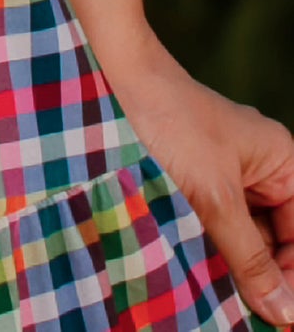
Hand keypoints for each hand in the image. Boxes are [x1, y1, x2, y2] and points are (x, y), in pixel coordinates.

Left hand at [111, 36, 293, 321]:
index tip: (275, 318)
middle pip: (274, 241)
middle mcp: (257, 169)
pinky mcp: (189, 181)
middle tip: (247, 314)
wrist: (107, 75)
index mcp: (280, 162)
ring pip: (241, 239)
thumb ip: (250, 256)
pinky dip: (207, 251)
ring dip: (232, 268)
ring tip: (219, 297)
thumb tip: (285, 310)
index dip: (291, 277)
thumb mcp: (215, 197)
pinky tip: (196, 274)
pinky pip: (212, 227)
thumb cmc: (167, 120)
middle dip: (261, 276)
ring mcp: (222, 175)